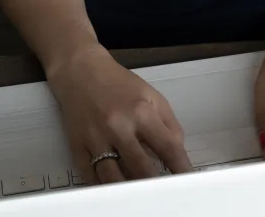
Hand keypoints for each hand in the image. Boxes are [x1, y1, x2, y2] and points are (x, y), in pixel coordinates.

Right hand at [46, 44, 192, 184]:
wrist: (80, 72)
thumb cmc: (118, 83)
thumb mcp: (152, 96)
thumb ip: (169, 124)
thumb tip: (178, 151)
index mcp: (141, 113)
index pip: (168, 148)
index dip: (181, 168)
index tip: (187, 179)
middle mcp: (118, 127)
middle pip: (142, 169)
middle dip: (156, 183)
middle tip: (163, 190)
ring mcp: (96, 139)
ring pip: (115, 179)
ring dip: (130, 189)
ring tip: (140, 192)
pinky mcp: (77, 147)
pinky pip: (92, 177)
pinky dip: (106, 186)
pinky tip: (116, 188)